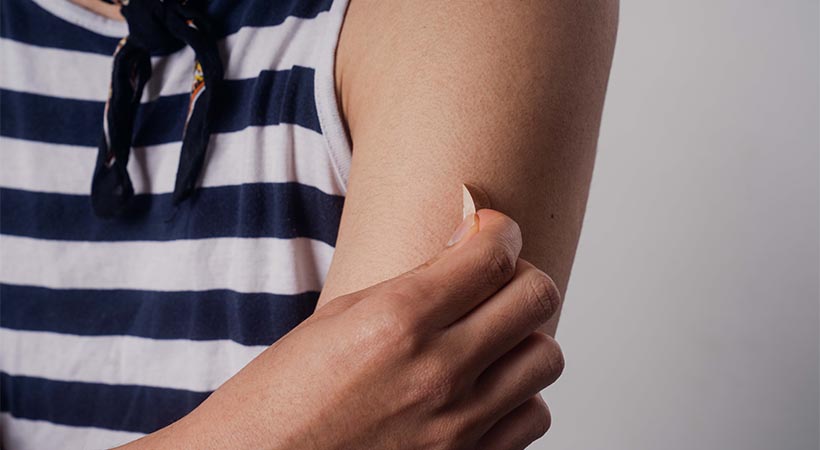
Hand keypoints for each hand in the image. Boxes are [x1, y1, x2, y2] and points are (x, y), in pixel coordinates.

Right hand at [120, 209, 563, 449]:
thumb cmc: (284, 398)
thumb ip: (415, 279)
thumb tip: (471, 236)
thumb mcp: (341, 317)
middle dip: (521, 276)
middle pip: (537, 297)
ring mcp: (459, 426)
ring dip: (522, 339)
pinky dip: (516, 396)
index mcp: (398, 320)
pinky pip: (533, 415)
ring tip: (489, 339)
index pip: (494, 254)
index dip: (500, 231)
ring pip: (547, 357)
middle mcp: (438, 371)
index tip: (491, 232)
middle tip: (494, 282)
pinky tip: (483, 389)